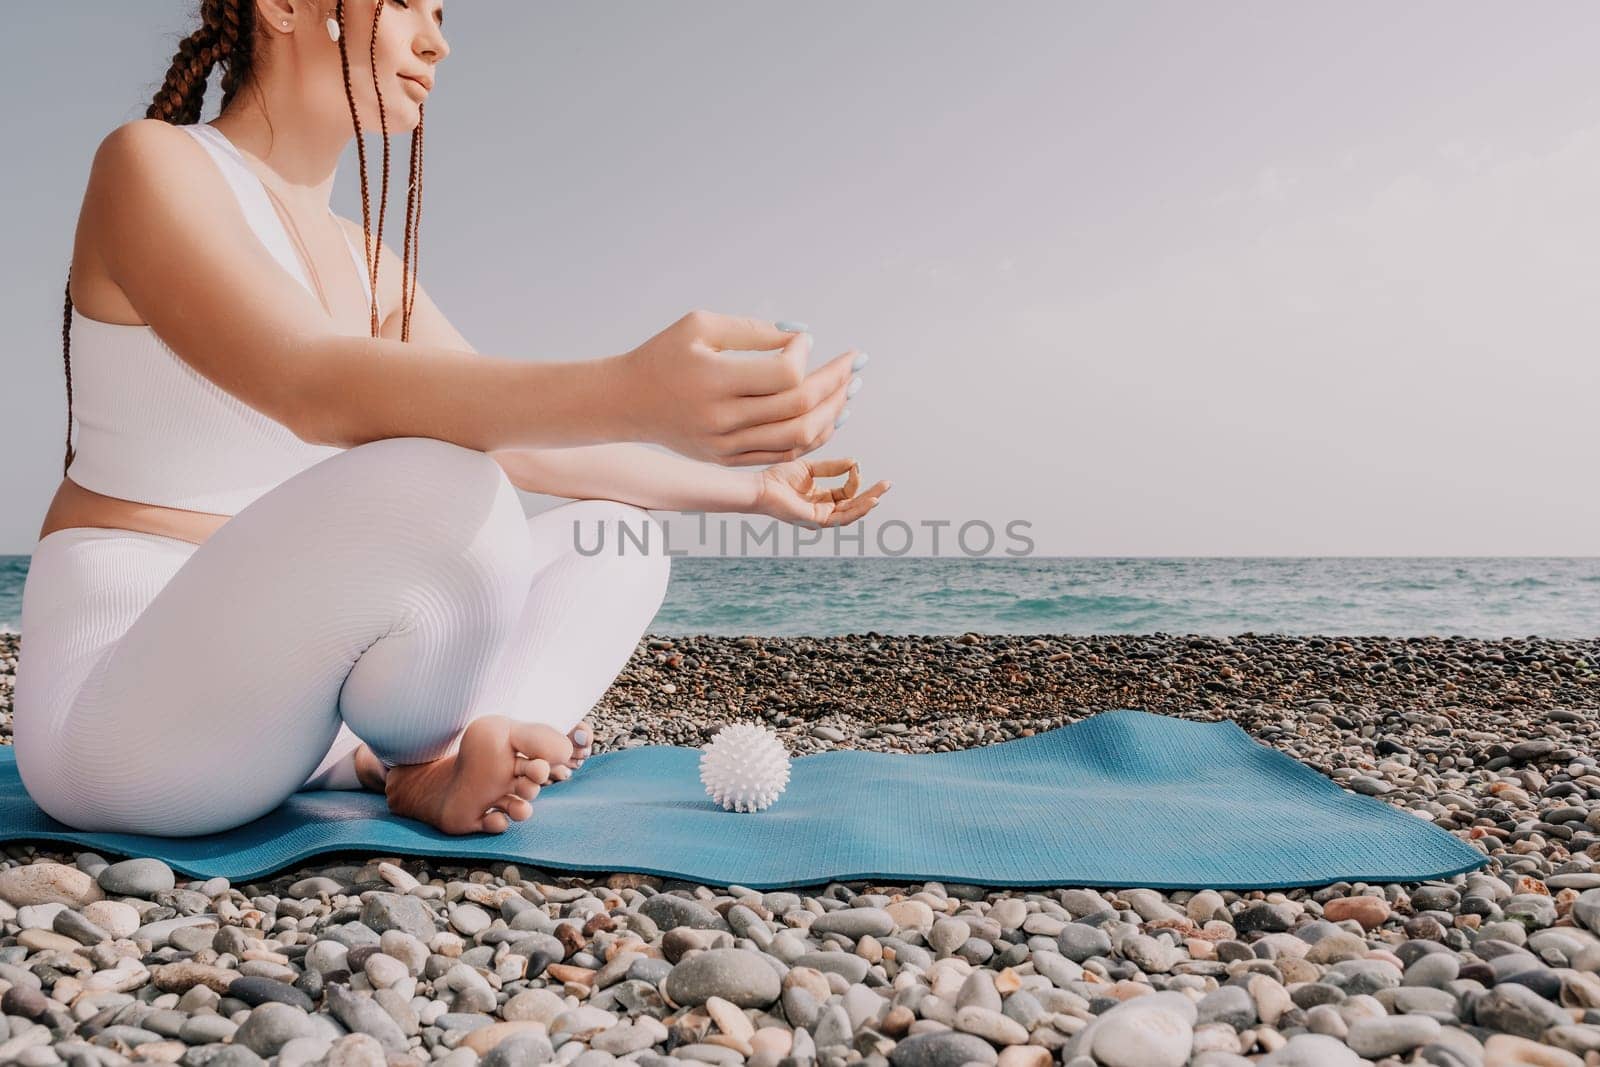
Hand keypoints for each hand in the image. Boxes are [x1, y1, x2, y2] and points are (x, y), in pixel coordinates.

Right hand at [621, 310, 859, 465]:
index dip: (804, 354)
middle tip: (855, 362)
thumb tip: (801, 338)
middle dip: (834, 382)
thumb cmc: (665, 354)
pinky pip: (783, 454)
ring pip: (798, 437)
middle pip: (798, 407)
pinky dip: (812, 436)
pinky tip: (829, 415)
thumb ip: (753, 330)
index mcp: (714, 380)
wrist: (627, 401)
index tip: (803, 340)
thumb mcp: (701, 324)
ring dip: (832, 411)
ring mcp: (726, 446)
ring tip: (849, 389)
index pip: (783, 375)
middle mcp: (722, 419)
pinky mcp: (728, 459)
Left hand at [753, 456, 890, 527]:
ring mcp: (820, 518)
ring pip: (851, 514)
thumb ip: (832, 467)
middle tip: (888, 484)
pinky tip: (869, 501)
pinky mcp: (816, 521)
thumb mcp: (810, 469)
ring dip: (868, 503)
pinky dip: (857, 510)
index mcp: (820, 499)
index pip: (846, 493)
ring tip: (883, 491)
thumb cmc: (778, 479)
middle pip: (853, 505)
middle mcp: (822, 510)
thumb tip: (854, 462)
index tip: (856, 465)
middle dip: (872, 495)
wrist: (761, 487)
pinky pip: (841, 517)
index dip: (854, 479)